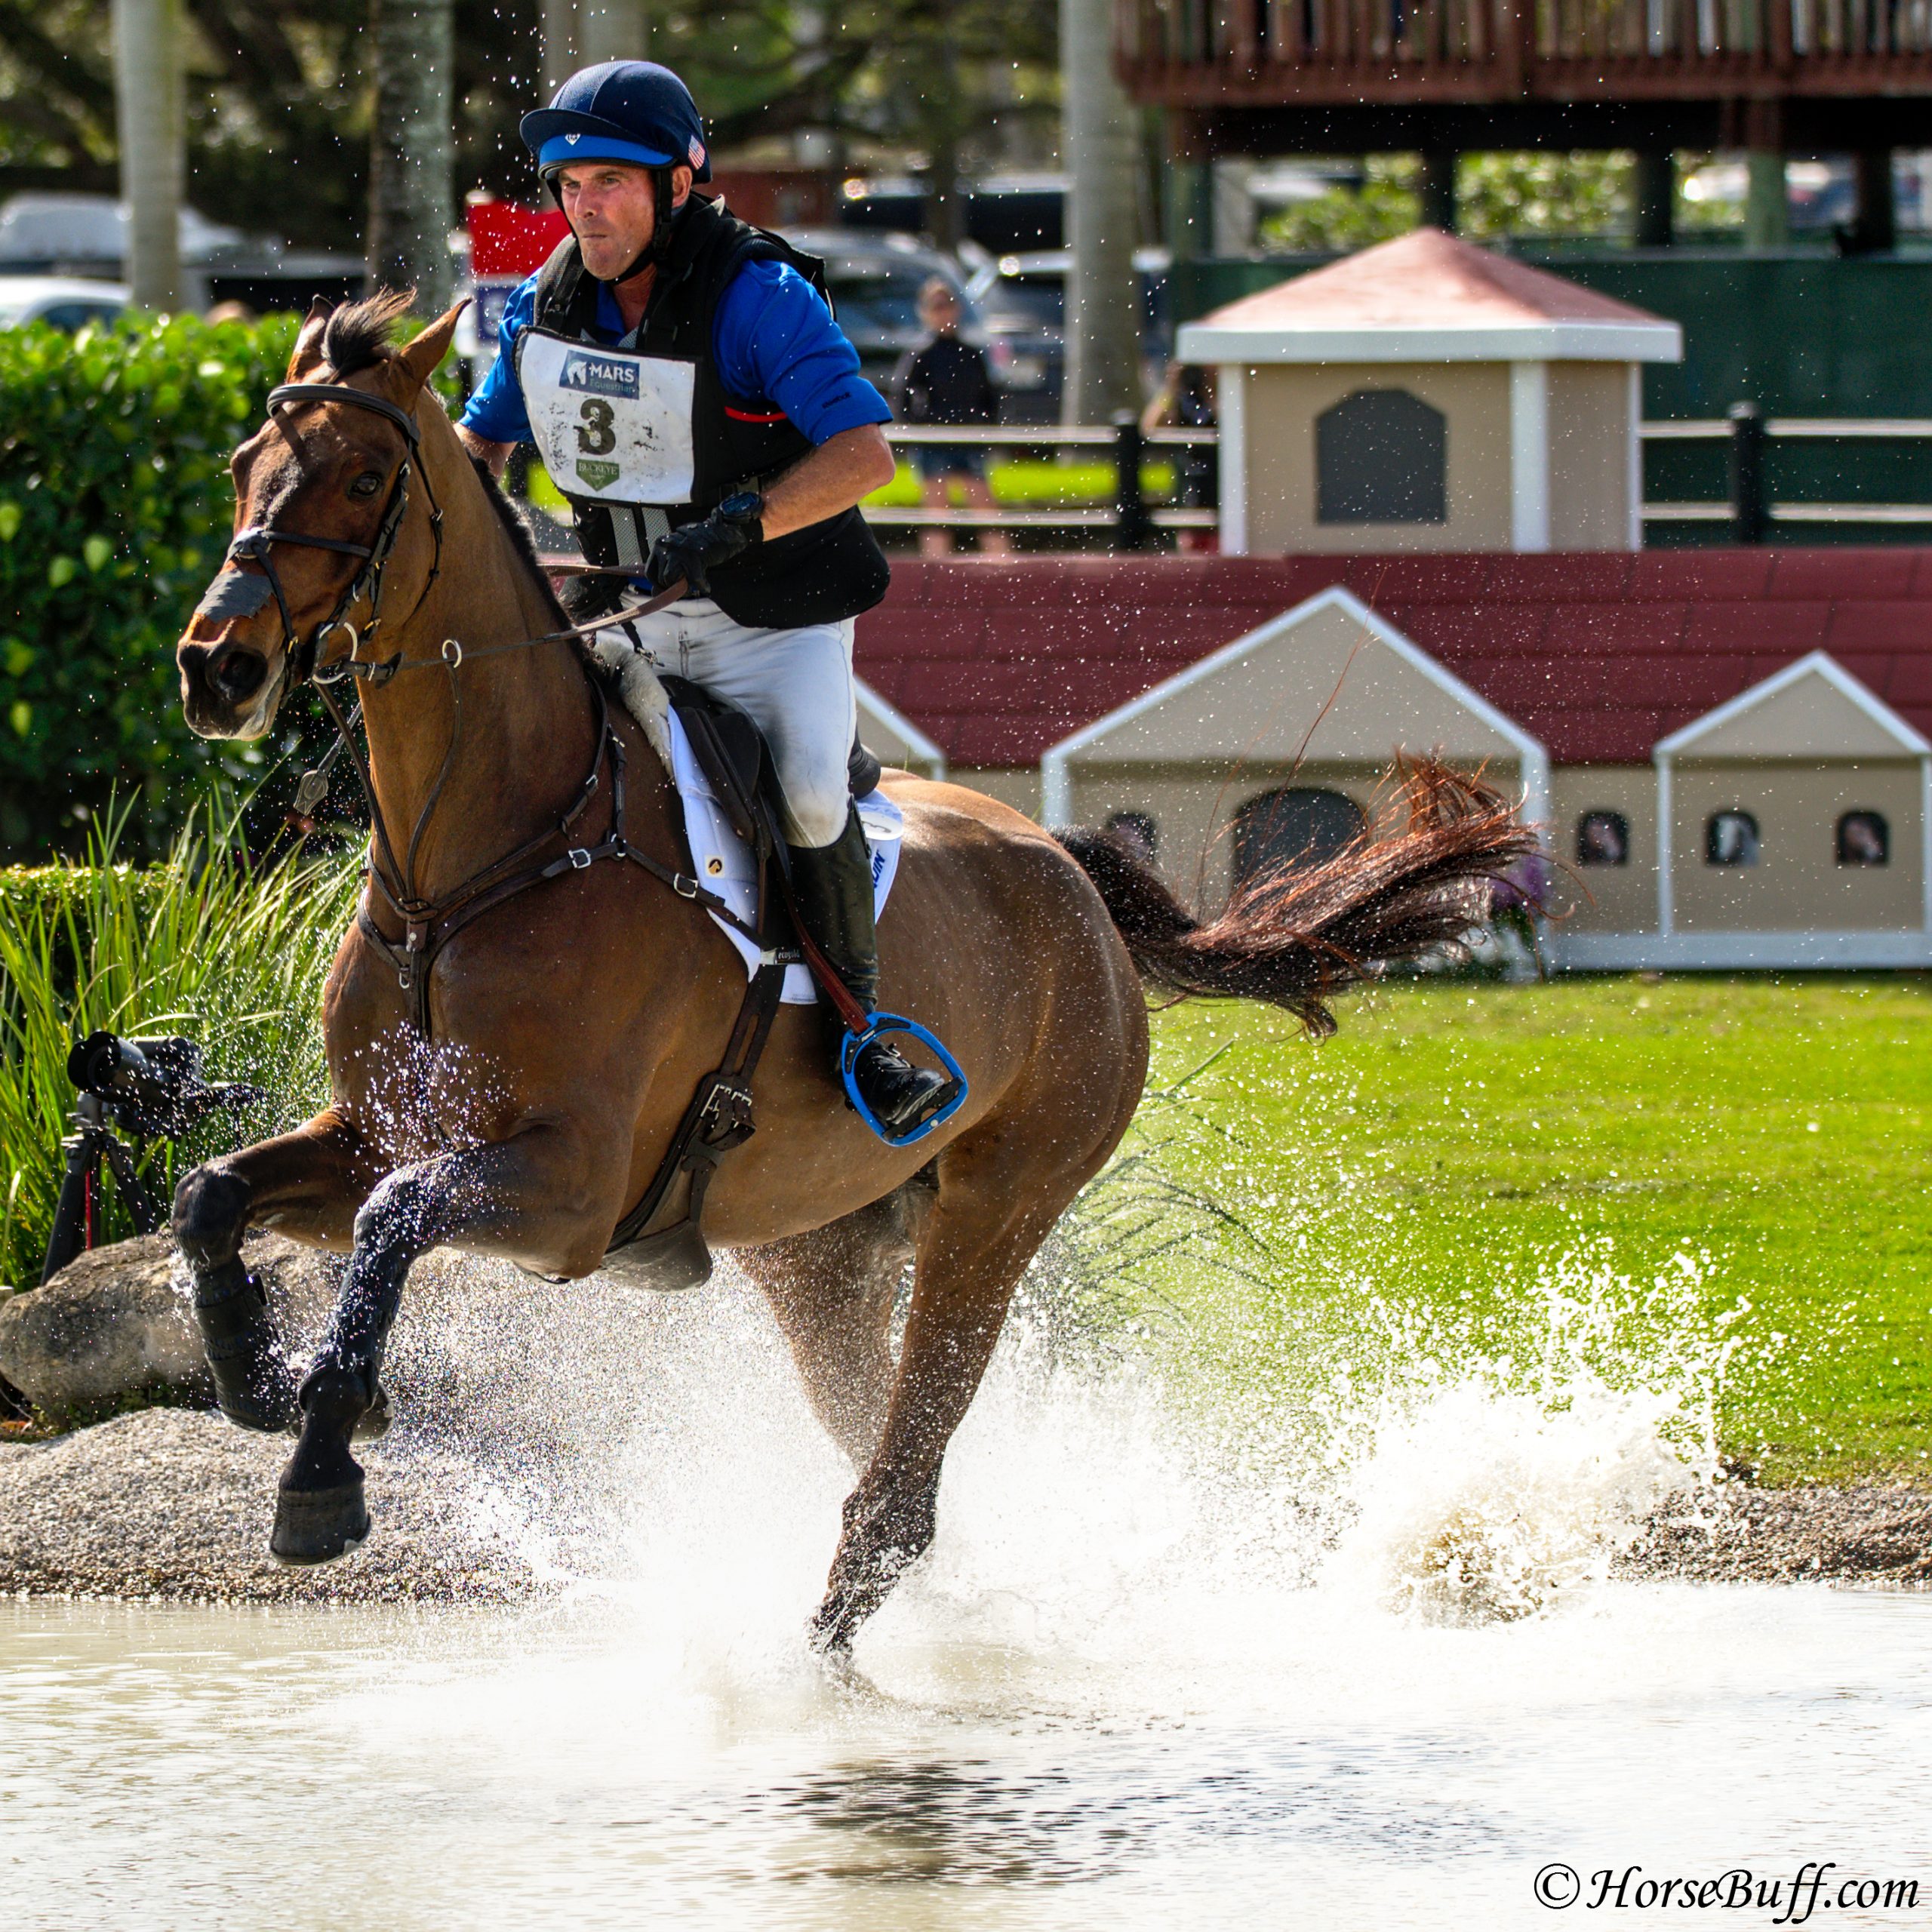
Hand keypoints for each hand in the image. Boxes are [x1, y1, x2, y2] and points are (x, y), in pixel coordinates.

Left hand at [647, 493, 762, 597]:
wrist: (719, 534)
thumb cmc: (697, 547)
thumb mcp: (677, 556)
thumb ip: (666, 571)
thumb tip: (655, 593)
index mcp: (660, 544)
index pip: (650, 572)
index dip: (658, 584)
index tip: (668, 588)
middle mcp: (666, 546)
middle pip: (661, 578)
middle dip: (672, 586)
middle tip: (686, 585)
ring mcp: (679, 551)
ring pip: (672, 579)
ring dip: (684, 587)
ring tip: (695, 584)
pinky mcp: (694, 557)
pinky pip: (693, 580)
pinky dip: (701, 586)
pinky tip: (706, 587)